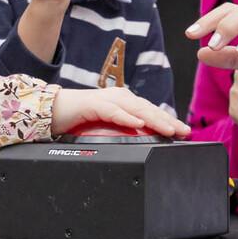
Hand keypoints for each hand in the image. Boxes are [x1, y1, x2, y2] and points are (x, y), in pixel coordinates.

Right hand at [50, 87, 190, 139]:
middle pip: (149, 110)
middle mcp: (119, 98)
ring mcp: (107, 100)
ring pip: (136, 109)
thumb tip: (143, 140)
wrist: (53, 111)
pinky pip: (113, 111)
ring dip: (154, 119)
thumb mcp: (107, 128)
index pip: (151, 112)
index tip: (184, 132)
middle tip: (184, 131)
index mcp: (124, 102)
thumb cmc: (79, 120)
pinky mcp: (93, 104)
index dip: (168, 121)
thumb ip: (123, 131)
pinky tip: (138, 123)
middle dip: (168, 121)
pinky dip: (126, 117)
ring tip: (169, 129)